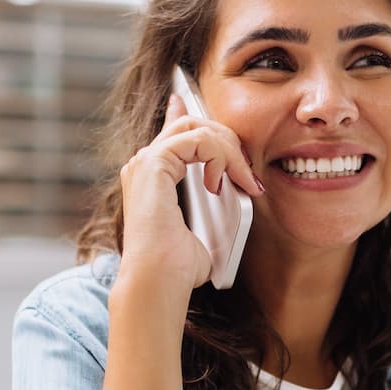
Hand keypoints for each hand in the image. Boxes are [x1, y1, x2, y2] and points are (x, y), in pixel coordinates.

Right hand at [117, 93, 263, 290]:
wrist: (160, 281)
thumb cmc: (179, 268)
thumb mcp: (206, 230)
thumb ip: (215, 206)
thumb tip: (239, 195)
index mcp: (151, 178)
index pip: (172, 132)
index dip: (188, 113)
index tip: (207, 107)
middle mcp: (143, 165)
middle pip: (190, 122)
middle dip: (227, 139)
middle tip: (247, 172)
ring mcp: (145, 162)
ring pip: (196, 126)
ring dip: (230, 150)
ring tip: (243, 180)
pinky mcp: (153, 163)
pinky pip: (197, 139)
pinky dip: (220, 156)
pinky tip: (222, 182)